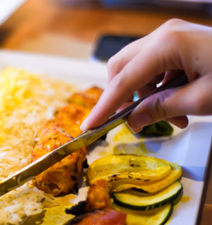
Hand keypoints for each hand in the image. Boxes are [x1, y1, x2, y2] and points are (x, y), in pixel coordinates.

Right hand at [81, 19, 211, 131]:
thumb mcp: (201, 100)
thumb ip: (160, 109)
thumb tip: (132, 120)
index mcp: (166, 44)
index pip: (123, 81)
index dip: (104, 107)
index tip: (88, 126)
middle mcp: (163, 35)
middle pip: (122, 68)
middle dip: (124, 98)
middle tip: (137, 121)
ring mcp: (171, 37)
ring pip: (137, 70)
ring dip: (146, 97)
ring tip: (170, 118)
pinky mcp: (179, 44)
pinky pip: (154, 68)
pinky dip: (159, 90)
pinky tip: (177, 105)